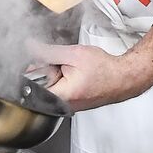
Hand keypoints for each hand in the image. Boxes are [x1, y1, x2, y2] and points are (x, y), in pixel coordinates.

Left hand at [26, 23, 152, 111]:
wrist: (123, 78)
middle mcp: (62, 106)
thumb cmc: (104, 69)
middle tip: (56, 64)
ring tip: (65, 68)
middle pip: (37, 88)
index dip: (29, 73)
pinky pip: (56, 90)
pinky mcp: (70, 103)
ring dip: (50, 75)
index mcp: (61, 96)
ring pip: (46, 88)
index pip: (30, 89)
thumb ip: (47, 52)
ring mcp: (66, 106)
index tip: (35, 63)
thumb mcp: (73, 55)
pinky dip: (59, 79)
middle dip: (41, 72)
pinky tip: (69, 73)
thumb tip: (28, 46)